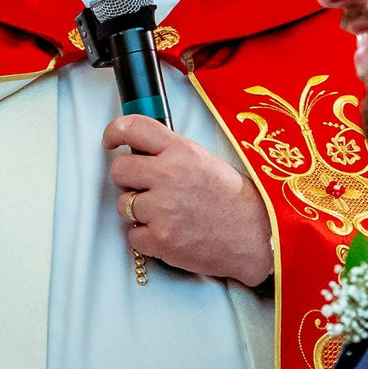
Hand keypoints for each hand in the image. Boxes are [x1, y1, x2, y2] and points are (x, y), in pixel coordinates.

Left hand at [105, 115, 274, 285]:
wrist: (257, 236)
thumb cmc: (232, 199)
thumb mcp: (204, 160)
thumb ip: (170, 153)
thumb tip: (138, 152)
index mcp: (181, 151)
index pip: (133, 128)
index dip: (114, 133)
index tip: (110, 142)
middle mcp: (168, 176)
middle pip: (119, 170)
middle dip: (127, 180)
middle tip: (144, 188)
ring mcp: (163, 210)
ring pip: (123, 205)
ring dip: (138, 211)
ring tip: (166, 214)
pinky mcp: (160, 240)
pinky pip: (132, 235)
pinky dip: (146, 237)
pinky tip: (169, 233)